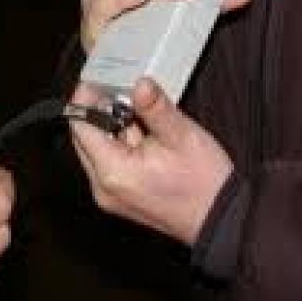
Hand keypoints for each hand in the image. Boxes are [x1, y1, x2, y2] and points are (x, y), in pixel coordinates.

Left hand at [70, 79, 233, 245]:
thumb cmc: (203, 184)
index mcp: (112, 171)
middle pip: (85, 139)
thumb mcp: (181, 135)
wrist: (220, 218)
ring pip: (99, 149)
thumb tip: (140, 85)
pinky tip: (146, 135)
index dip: (86, 100)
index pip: (80, 127)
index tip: (96, 82)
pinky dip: (123, 144)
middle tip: (122, 92)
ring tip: (142, 115)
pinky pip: (112, 163)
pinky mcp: (123, 196)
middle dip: (100, 112)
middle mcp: (104, 187)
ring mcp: (112, 195)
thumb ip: (155, 107)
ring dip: (114, 128)